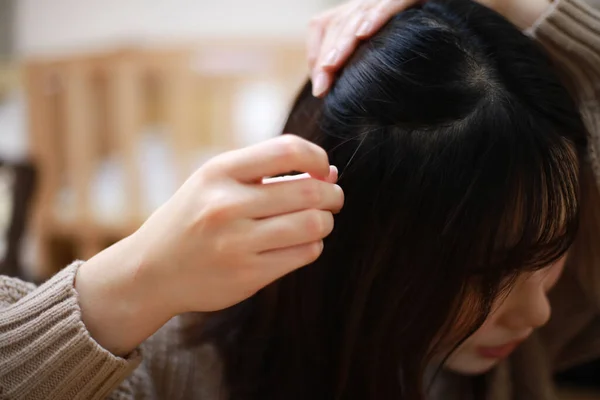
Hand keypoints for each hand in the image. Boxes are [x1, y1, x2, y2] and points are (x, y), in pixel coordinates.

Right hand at [76, 135, 343, 354]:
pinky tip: (302, 242)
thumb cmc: (192, 218)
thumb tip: (329, 172)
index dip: (317, 156)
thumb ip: (266, 173)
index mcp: (218, 172)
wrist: (151, 271)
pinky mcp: (248, 276)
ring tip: (320, 219)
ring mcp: (237, 244)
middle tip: (333, 197)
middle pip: (309, 191)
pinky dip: (313, 244)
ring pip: (313, 225)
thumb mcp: (215, 183)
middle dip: (332, 194)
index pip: (287, 150)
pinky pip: (304, 254)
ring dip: (326, 221)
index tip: (322, 167)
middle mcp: (226, 205)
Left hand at [308, 0, 550, 96]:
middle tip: (323, 85)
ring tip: (333, 64)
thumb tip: (339, 98)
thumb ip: (372, 71)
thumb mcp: (398, 63)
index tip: (321, 88)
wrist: (494, 21)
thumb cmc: (447, 49)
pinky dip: (380, 13)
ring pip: (362, 9)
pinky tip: (364, 33)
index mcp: (369, 16)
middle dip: (328, 54)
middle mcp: (380, 2)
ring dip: (345, 38)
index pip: (328, 25)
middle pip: (340, 20)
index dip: (318, 52)